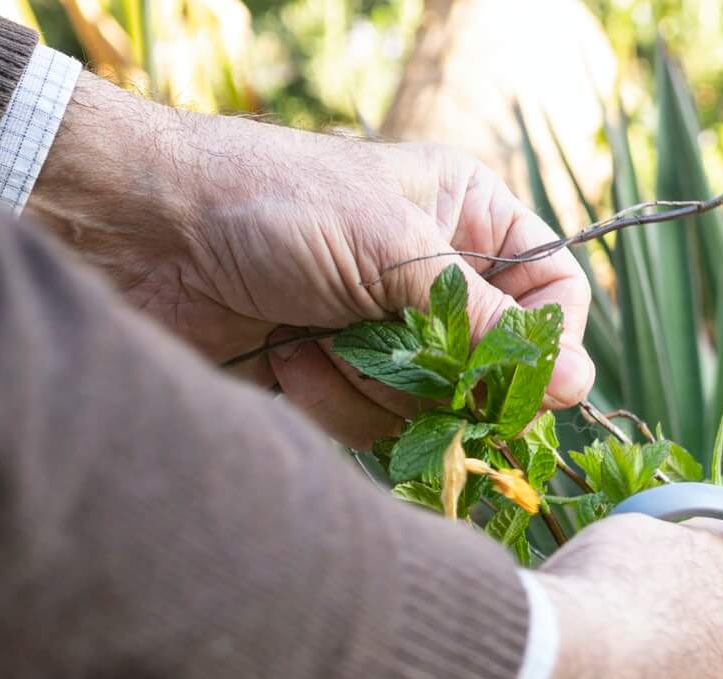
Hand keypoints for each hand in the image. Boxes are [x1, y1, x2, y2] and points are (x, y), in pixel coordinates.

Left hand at [28, 73, 593, 445]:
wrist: (144, 237)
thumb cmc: (272, 207)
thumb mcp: (395, 251)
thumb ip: (490, 322)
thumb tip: (578, 387)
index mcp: (468, 217)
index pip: (556, 295)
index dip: (548, 344)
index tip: (521, 377)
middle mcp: (439, 277)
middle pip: (501, 368)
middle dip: (449, 378)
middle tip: (407, 366)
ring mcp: (390, 331)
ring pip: (440, 408)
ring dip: (377, 388)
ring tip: (317, 340)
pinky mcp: (341, 378)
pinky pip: (377, 427)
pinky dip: (331, 401)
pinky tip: (287, 360)